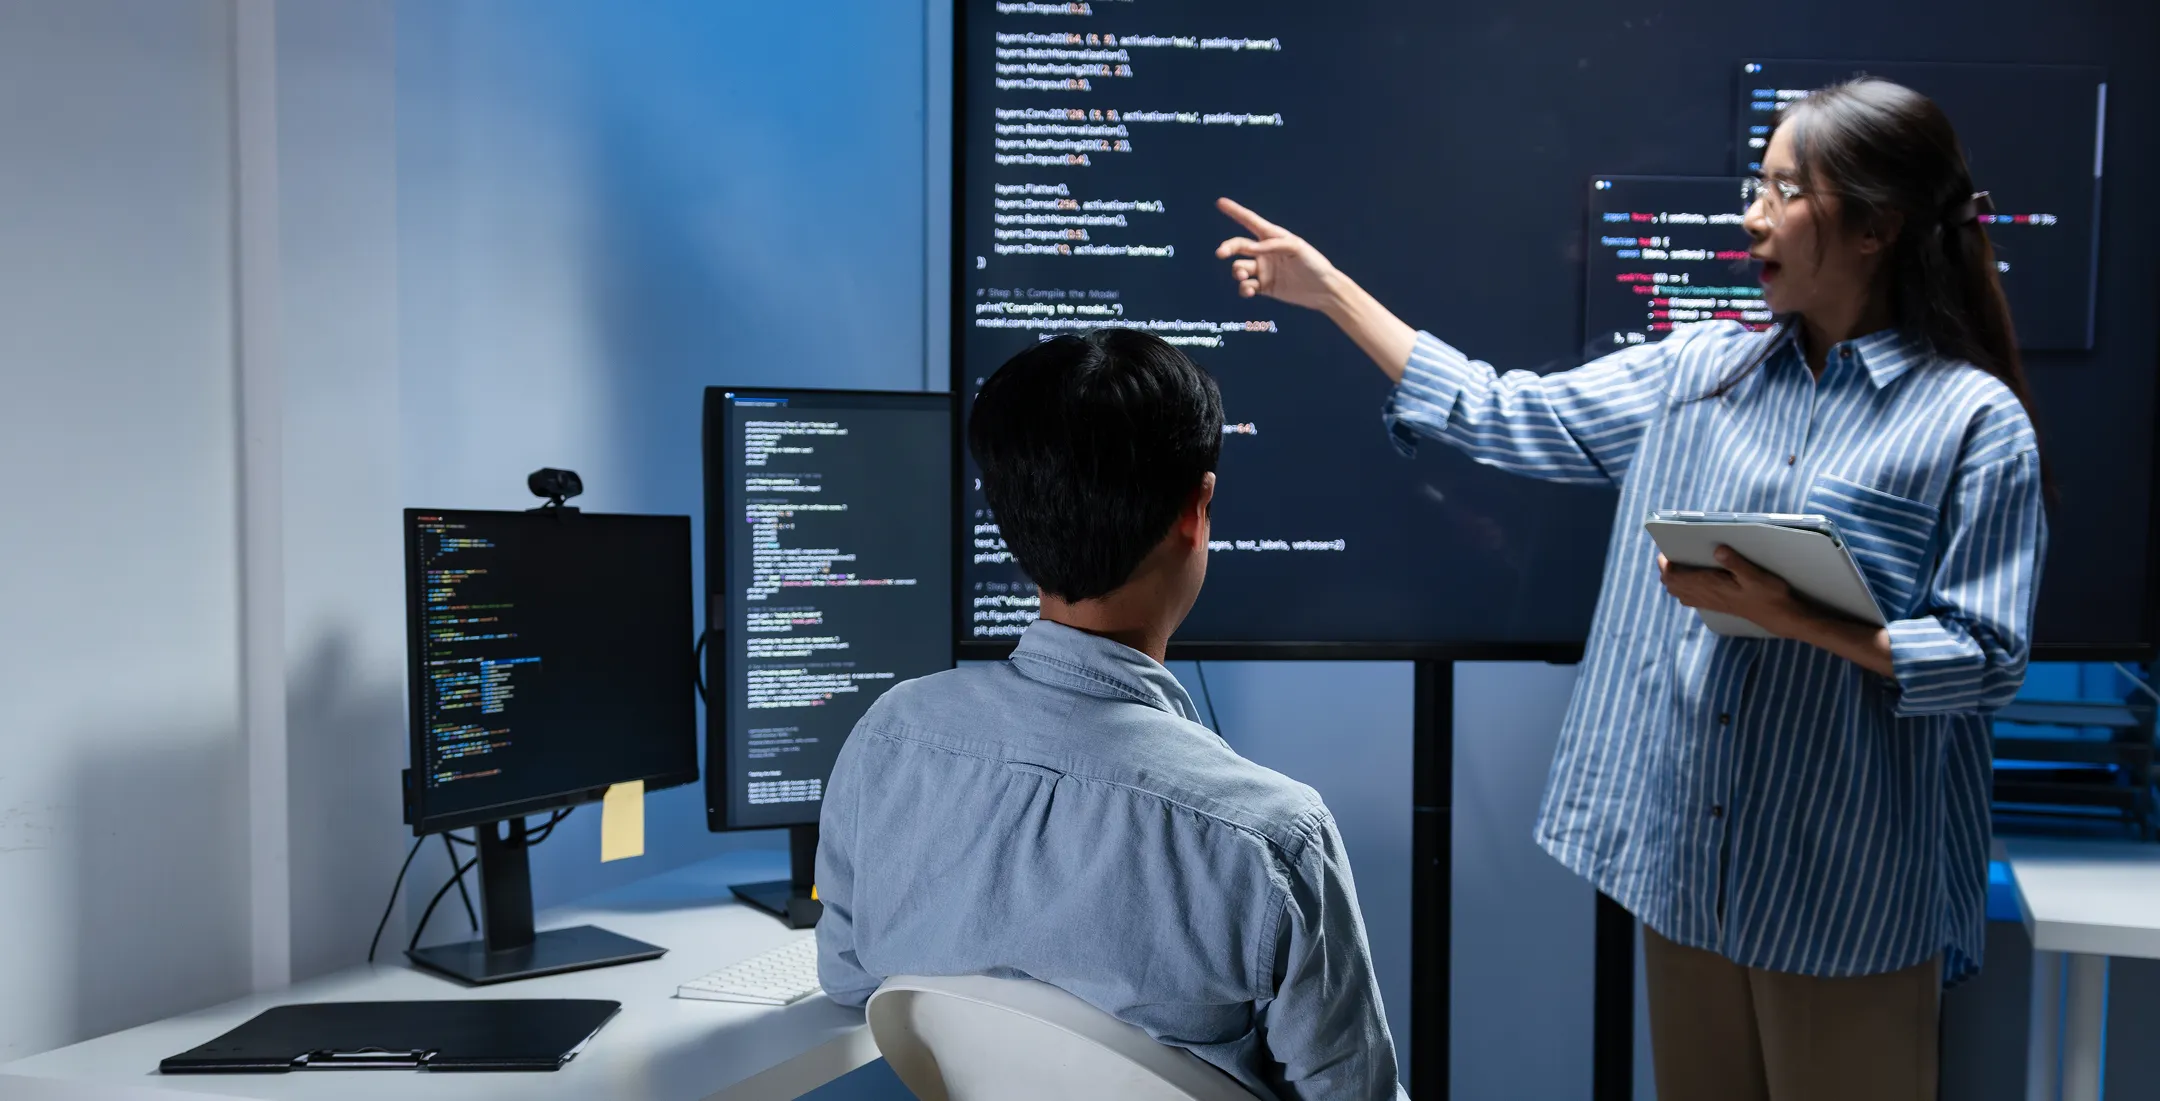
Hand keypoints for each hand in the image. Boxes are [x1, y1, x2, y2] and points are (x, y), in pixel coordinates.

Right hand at [1214, 198, 1343, 311]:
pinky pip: (1246, 286)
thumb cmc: (1314, 263)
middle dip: (1227, 248)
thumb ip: (1273, 245)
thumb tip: (1252, 249)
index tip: (1220, 202)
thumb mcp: (1296, 248)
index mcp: (1273, 237)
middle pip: (1238, 246)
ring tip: (1244, 277)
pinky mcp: (1264, 287)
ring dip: (1238, 271)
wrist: (1323, 289)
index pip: (1251, 221)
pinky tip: (1249, 290)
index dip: (1235, 212)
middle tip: (1220, 253)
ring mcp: (1263, 270)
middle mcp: (1265, 252)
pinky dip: (1244, 288)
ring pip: (1240, 268)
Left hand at [1657, 547, 1807, 637]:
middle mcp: (1706, 596)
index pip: (1674, 577)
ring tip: (1678, 564)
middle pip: (1672, 585)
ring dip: (1674, 580)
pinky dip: (1684, 589)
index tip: (1665, 552)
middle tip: (1669, 555)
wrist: (1780, 616)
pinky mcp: (1717, 605)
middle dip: (1666, 571)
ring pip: (1680, 593)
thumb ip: (1735, 562)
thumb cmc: (1770, 595)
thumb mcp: (1756, 575)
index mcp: (1710, 586)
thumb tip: (1718, 549)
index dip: (1665, 565)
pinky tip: (1691, 581)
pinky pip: (1691, 599)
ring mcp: (1711, 602)